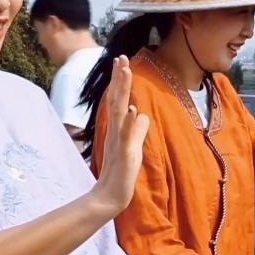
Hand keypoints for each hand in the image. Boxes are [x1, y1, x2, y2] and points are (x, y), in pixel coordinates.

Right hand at [91, 56, 150, 215]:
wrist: (111, 196)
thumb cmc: (121, 173)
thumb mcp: (134, 147)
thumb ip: (137, 131)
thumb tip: (142, 115)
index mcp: (119, 128)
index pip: (119, 100)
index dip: (121, 81)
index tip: (122, 61)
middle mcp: (116, 130)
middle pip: (117, 99)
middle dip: (120, 78)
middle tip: (121, 58)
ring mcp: (120, 141)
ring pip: (120, 111)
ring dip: (123, 91)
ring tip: (125, 72)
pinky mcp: (125, 153)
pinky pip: (127, 135)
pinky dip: (129, 122)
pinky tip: (132, 108)